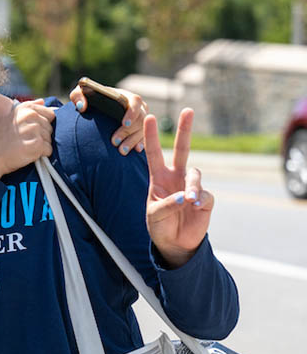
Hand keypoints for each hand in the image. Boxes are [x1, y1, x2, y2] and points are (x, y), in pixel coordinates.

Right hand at [0, 99, 54, 177]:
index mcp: (25, 108)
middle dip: (41, 136)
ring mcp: (33, 129)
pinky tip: (26, 153)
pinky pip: (48, 150)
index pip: (50, 114)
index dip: (43, 125)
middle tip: (23, 140)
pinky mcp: (36, 144)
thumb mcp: (12, 118)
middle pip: (51, 128)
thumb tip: (43, 101)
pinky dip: (40, 154)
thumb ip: (29, 108)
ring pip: (50, 139)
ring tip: (23, 146)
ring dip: (40, 146)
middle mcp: (30, 115)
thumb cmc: (1, 139)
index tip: (29, 131)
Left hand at [69, 84, 147, 154]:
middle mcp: (136, 107)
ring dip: (133, 140)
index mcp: (126, 96)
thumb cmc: (91, 99)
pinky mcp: (140, 129)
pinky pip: (144, 136)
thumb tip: (82, 106)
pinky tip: (135, 150)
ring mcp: (140, 119)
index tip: (123, 123)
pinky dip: (140, 143)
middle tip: (115, 142)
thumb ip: (78, 96)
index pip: (135, 101)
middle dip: (128, 131)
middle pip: (139, 119)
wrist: (98, 109)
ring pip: (142, 130)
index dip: (132, 112)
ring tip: (122, 151)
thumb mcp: (82, 94)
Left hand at [143, 109, 211, 267]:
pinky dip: (200, 200)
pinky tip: (195, 207)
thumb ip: (166, 205)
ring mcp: (192, 186)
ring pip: (195, 174)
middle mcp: (176, 177)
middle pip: (182, 149)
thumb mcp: (155, 215)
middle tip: (188, 110)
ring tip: (188, 200)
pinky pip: (205, 194)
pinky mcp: (205, 198)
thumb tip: (185, 197)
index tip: (148, 117)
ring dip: (192, 186)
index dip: (150, 136)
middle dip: (185, 129)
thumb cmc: (159, 225)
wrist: (174, 243)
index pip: (154, 152)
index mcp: (159, 177)